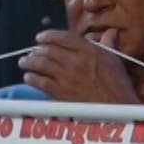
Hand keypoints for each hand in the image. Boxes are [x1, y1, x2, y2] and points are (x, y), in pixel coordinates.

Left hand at [19, 31, 137, 103]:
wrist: (116, 110)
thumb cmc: (119, 87)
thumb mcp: (116, 61)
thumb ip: (109, 45)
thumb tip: (109, 33)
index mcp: (90, 51)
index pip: (64, 37)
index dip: (49, 36)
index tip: (40, 37)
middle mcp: (75, 62)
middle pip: (49, 50)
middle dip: (37, 49)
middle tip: (32, 51)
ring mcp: (66, 78)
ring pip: (41, 64)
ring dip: (30, 62)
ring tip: (24, 62)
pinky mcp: (61, 93)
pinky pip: (41, 82)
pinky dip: (32, 78)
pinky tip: (28, 77)